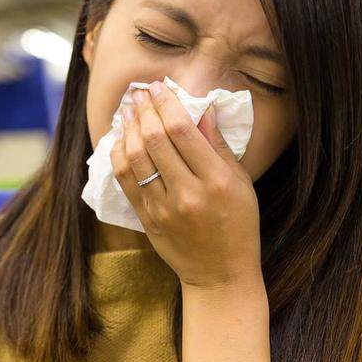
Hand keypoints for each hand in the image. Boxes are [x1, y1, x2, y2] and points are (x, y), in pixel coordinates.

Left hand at [109, 82, 262, 290]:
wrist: (220, 274)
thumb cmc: (238, 225)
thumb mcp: (242, 184)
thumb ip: (219, 146)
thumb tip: (203, 109)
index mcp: (216, 181)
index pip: (183, 131)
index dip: (167, 104)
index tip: (159, 87)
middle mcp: (187, 194)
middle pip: (156, 140)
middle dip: (145, 110)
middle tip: (140, 93)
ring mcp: (163, 208)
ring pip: (136, 157)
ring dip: (129, 128)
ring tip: (129, 110)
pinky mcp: (146, 219)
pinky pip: (125, 180)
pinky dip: (120, 154)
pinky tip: (121, 139)